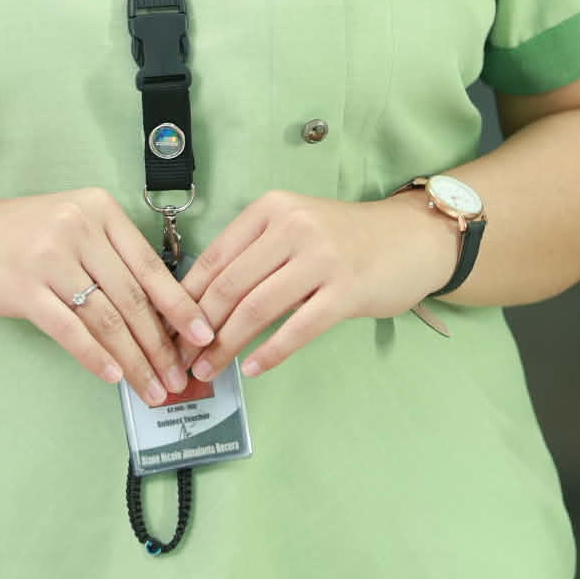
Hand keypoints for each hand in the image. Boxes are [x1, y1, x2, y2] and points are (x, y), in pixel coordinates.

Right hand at [0, 186, 217, 407]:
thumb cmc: (20, 237)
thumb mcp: (72, 227)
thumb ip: (111, 257)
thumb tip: (162, 312)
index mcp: (99, 209)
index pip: (150, 265)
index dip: (180, 306)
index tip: (203, 335)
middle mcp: (78, 227)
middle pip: (133, 298)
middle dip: (161, 345)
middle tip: (179, 377)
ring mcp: (50, 256)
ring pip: (107, 319)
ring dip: (135, 360)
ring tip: (152, 388)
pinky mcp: (24, 287)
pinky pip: (70, 330)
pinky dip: (96, 357)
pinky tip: (114, 377)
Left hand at [172, 189, 454, 379]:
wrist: (411, 238)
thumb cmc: (344, 239)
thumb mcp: (294, 228)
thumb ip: (253, 255)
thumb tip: (199, 302)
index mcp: (271, 209)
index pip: (214, 257)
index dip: (185, 297)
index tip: (168, 328)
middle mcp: (293, 226)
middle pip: (229, 286)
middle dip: (199, 327)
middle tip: (183, 357)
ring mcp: (321, 258)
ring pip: (257, 309)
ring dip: (226, 345)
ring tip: (209, 369)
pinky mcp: (346, 291)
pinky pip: (297, 329)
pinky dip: (269, 353)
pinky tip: (252, 368)